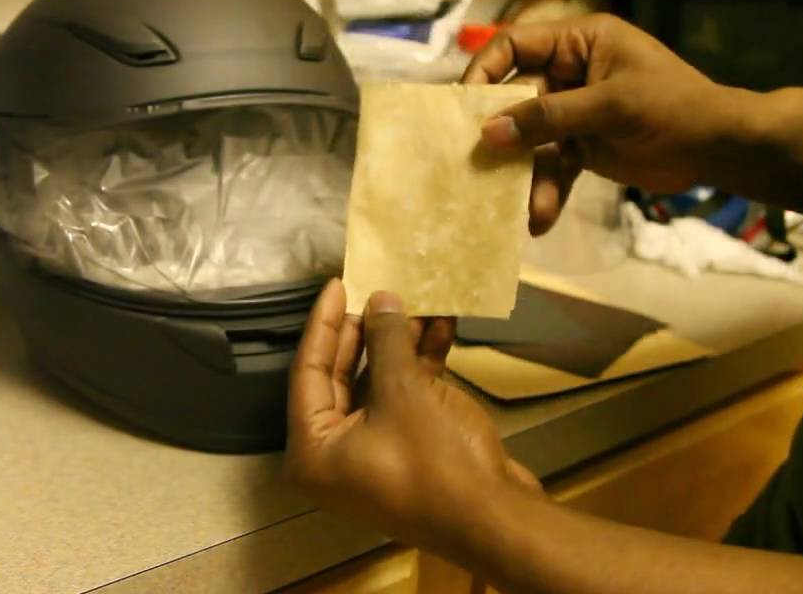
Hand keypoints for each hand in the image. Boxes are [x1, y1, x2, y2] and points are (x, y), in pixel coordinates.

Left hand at [286, 280, 541, 554]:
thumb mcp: (404, 391)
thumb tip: (380, 299)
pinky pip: (405, 399)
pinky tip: (442, 327)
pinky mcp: (408, 450)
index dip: (323, 323)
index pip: (307, 371)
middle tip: (380, 288)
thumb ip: (386, 340)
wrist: (495, 518)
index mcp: (313, 449)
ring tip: (418, 299)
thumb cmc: (434, 458)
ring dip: (400, 344)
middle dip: (367, 331)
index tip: (338, 283)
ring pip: (379, 383)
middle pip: (342, 375)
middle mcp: (335, 453)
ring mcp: (373, 453)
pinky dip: (421, 366)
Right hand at [463, 14, 739, 234]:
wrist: (718, 148)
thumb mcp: (611, 106)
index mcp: (578, 42)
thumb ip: (550, 118)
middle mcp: (570, 73)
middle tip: (477, 166)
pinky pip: (552, 167)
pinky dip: (546, 191)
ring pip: (532, 141)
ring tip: (520, 209)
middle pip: (516, 99)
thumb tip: (491, 131)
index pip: (514, 45)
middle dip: (502, 137)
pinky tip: (540, 219)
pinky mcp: (582, 147)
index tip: (463, 106)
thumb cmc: (673, 107)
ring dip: (525, 175)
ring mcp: (575, 112)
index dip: (484, 71)